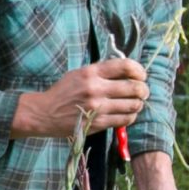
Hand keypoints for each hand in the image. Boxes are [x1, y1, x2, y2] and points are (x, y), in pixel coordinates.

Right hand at [11, 58, 147, 137]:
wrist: (45, 113)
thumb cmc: (63, 92)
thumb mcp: (79, 74)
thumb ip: (101, 71)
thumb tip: (127, 71)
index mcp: (91, 72)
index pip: (125, 66)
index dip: (139, 70)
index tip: (141, 75)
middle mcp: (96, 89)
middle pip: (133, 87)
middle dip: (143, 89)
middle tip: (143, 91)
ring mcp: (97, 108)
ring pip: (132, 105)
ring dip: (139, 103)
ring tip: (136, 102)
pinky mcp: (98, 123)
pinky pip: (124, 119)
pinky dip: (131, 116)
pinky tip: (128, 113)